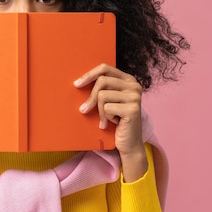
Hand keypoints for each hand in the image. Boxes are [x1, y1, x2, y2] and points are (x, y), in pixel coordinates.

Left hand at [74, 63, 147, 181]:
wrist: (128, 143)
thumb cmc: (116, 120)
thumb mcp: (108, 100)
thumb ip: (101, 88)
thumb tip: (78, 82)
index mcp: (129, 79)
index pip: (105, 68)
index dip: (89, 74)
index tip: (76, 84)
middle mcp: (134, 86)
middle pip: (102, 81)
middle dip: (90, 97)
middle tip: (85, 109)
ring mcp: (135, 97)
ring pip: (102, 95)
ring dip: (100, 110)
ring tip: (106, 119)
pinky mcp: (132, 109)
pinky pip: (107, 108)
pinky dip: (105, 117)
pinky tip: (113, 123)